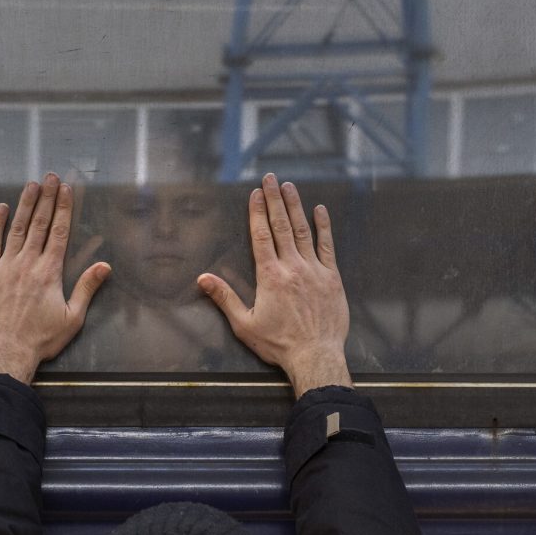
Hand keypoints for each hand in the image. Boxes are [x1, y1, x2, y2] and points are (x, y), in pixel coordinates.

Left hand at [0, 174, 110, 383]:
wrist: (6, 352)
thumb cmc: (41, 339)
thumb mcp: (72, 318)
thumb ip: (87, 288)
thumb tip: (105, 266)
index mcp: (49, 272)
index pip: (58, 232)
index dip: (63, 208)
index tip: (66, 189)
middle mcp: (27, 264)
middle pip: (39, 224)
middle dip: (46, 198)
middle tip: (50, 177)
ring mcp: (5, 267)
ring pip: (17, 229)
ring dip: (25, 205)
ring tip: (32, 185)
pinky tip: (1, 208)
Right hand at [198, 174, 351, 397]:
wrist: (316, 356)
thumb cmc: (279, 344)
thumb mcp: (244, 324)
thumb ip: (224, 298)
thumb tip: (203, 279)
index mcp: (270, 275)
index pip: (261, 235)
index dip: (257, 212)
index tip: (255, 193)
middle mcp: (292, 266)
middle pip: (281, 226)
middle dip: (274, 200)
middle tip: (270, 178)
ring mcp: (314, 270)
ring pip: (303, 230)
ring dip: (295, 206)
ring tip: (289, 186)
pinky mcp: (332, 278)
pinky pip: (327, 246)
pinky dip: (323, 227)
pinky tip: (319, 211)